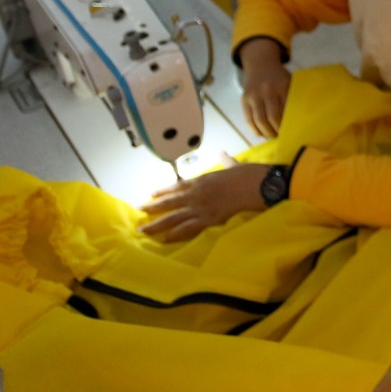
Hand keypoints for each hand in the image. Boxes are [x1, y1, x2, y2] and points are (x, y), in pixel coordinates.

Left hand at [139, 154, 268, 242]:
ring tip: (143, 230)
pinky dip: (173, 235)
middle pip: (169, 202)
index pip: (176, 186)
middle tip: (139, 211)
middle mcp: (195, 194)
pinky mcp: (206, 220)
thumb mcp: (232, 164)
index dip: (162, 191)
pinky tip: (163, 239)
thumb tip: (222, 152)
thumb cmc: (244, 174)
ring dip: (156, 224)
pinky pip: (186, 229)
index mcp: (200, 180)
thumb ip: (225, 160)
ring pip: (172, 218)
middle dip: (153, 207)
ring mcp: (199, 208)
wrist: (251, 185)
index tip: (151, 194)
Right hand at [239, 39, 290, 139]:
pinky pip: (248, 119)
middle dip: (278, 131)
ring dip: (266, 133)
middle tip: (282, 137)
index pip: (287, 109)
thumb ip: (294, 97)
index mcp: (282, 85)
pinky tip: (261, 133)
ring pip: (259, 120)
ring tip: (272, 136)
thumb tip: (300, 121)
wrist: (260, 64)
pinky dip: (255, 129)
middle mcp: (267, 90)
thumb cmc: (279, 77)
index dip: (290, 123)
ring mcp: (254, 95)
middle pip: (272, 117)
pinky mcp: (244, 99)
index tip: (294, 132)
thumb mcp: (290, 81)